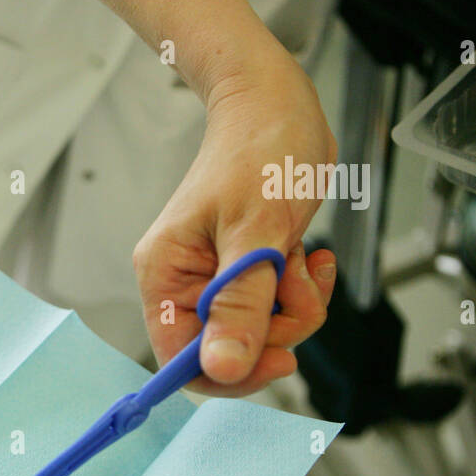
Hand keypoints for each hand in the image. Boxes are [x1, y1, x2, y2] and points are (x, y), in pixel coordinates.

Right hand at [132, 57, 337, 395]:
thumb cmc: (260, 151)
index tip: (277, 357)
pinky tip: (310, 258)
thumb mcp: (256, 233)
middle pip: (227, 348)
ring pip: (260, 331)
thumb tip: (222, 368)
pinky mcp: (248, 270)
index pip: (179, 357)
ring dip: (295, 305)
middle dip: (274, 327)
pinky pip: (278, 308)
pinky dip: (302, 291)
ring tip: (301, 260)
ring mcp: (218, 278)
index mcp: (164, 275)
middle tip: (294, 287)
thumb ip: (239, 305)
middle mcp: (185, 282)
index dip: (228, 369)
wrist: (279, 106)